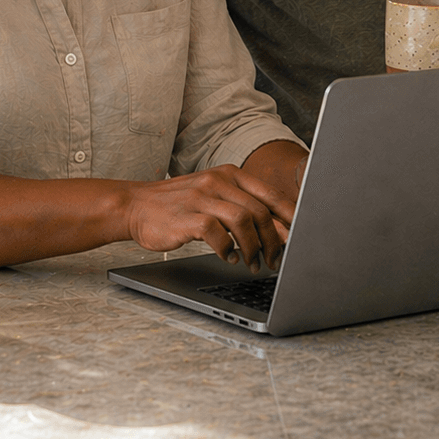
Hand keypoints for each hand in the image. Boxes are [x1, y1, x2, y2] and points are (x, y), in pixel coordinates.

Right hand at [121, 164, 294, 273]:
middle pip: (260, 211)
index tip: (303, 235)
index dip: (290, 217)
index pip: (270, 195)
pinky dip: (228, 250)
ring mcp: (202, 198)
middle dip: (274, 241)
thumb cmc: (180, 205)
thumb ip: (244, 209)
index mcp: (230, 174)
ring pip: (243, 221)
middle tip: (276, 260)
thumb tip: (281, 231)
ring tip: (253, 263)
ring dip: (254, 248)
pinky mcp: (187, 217)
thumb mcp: (214, 197)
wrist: (136, 205)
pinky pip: (217, 234)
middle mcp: (219, 182)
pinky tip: (228, 258)